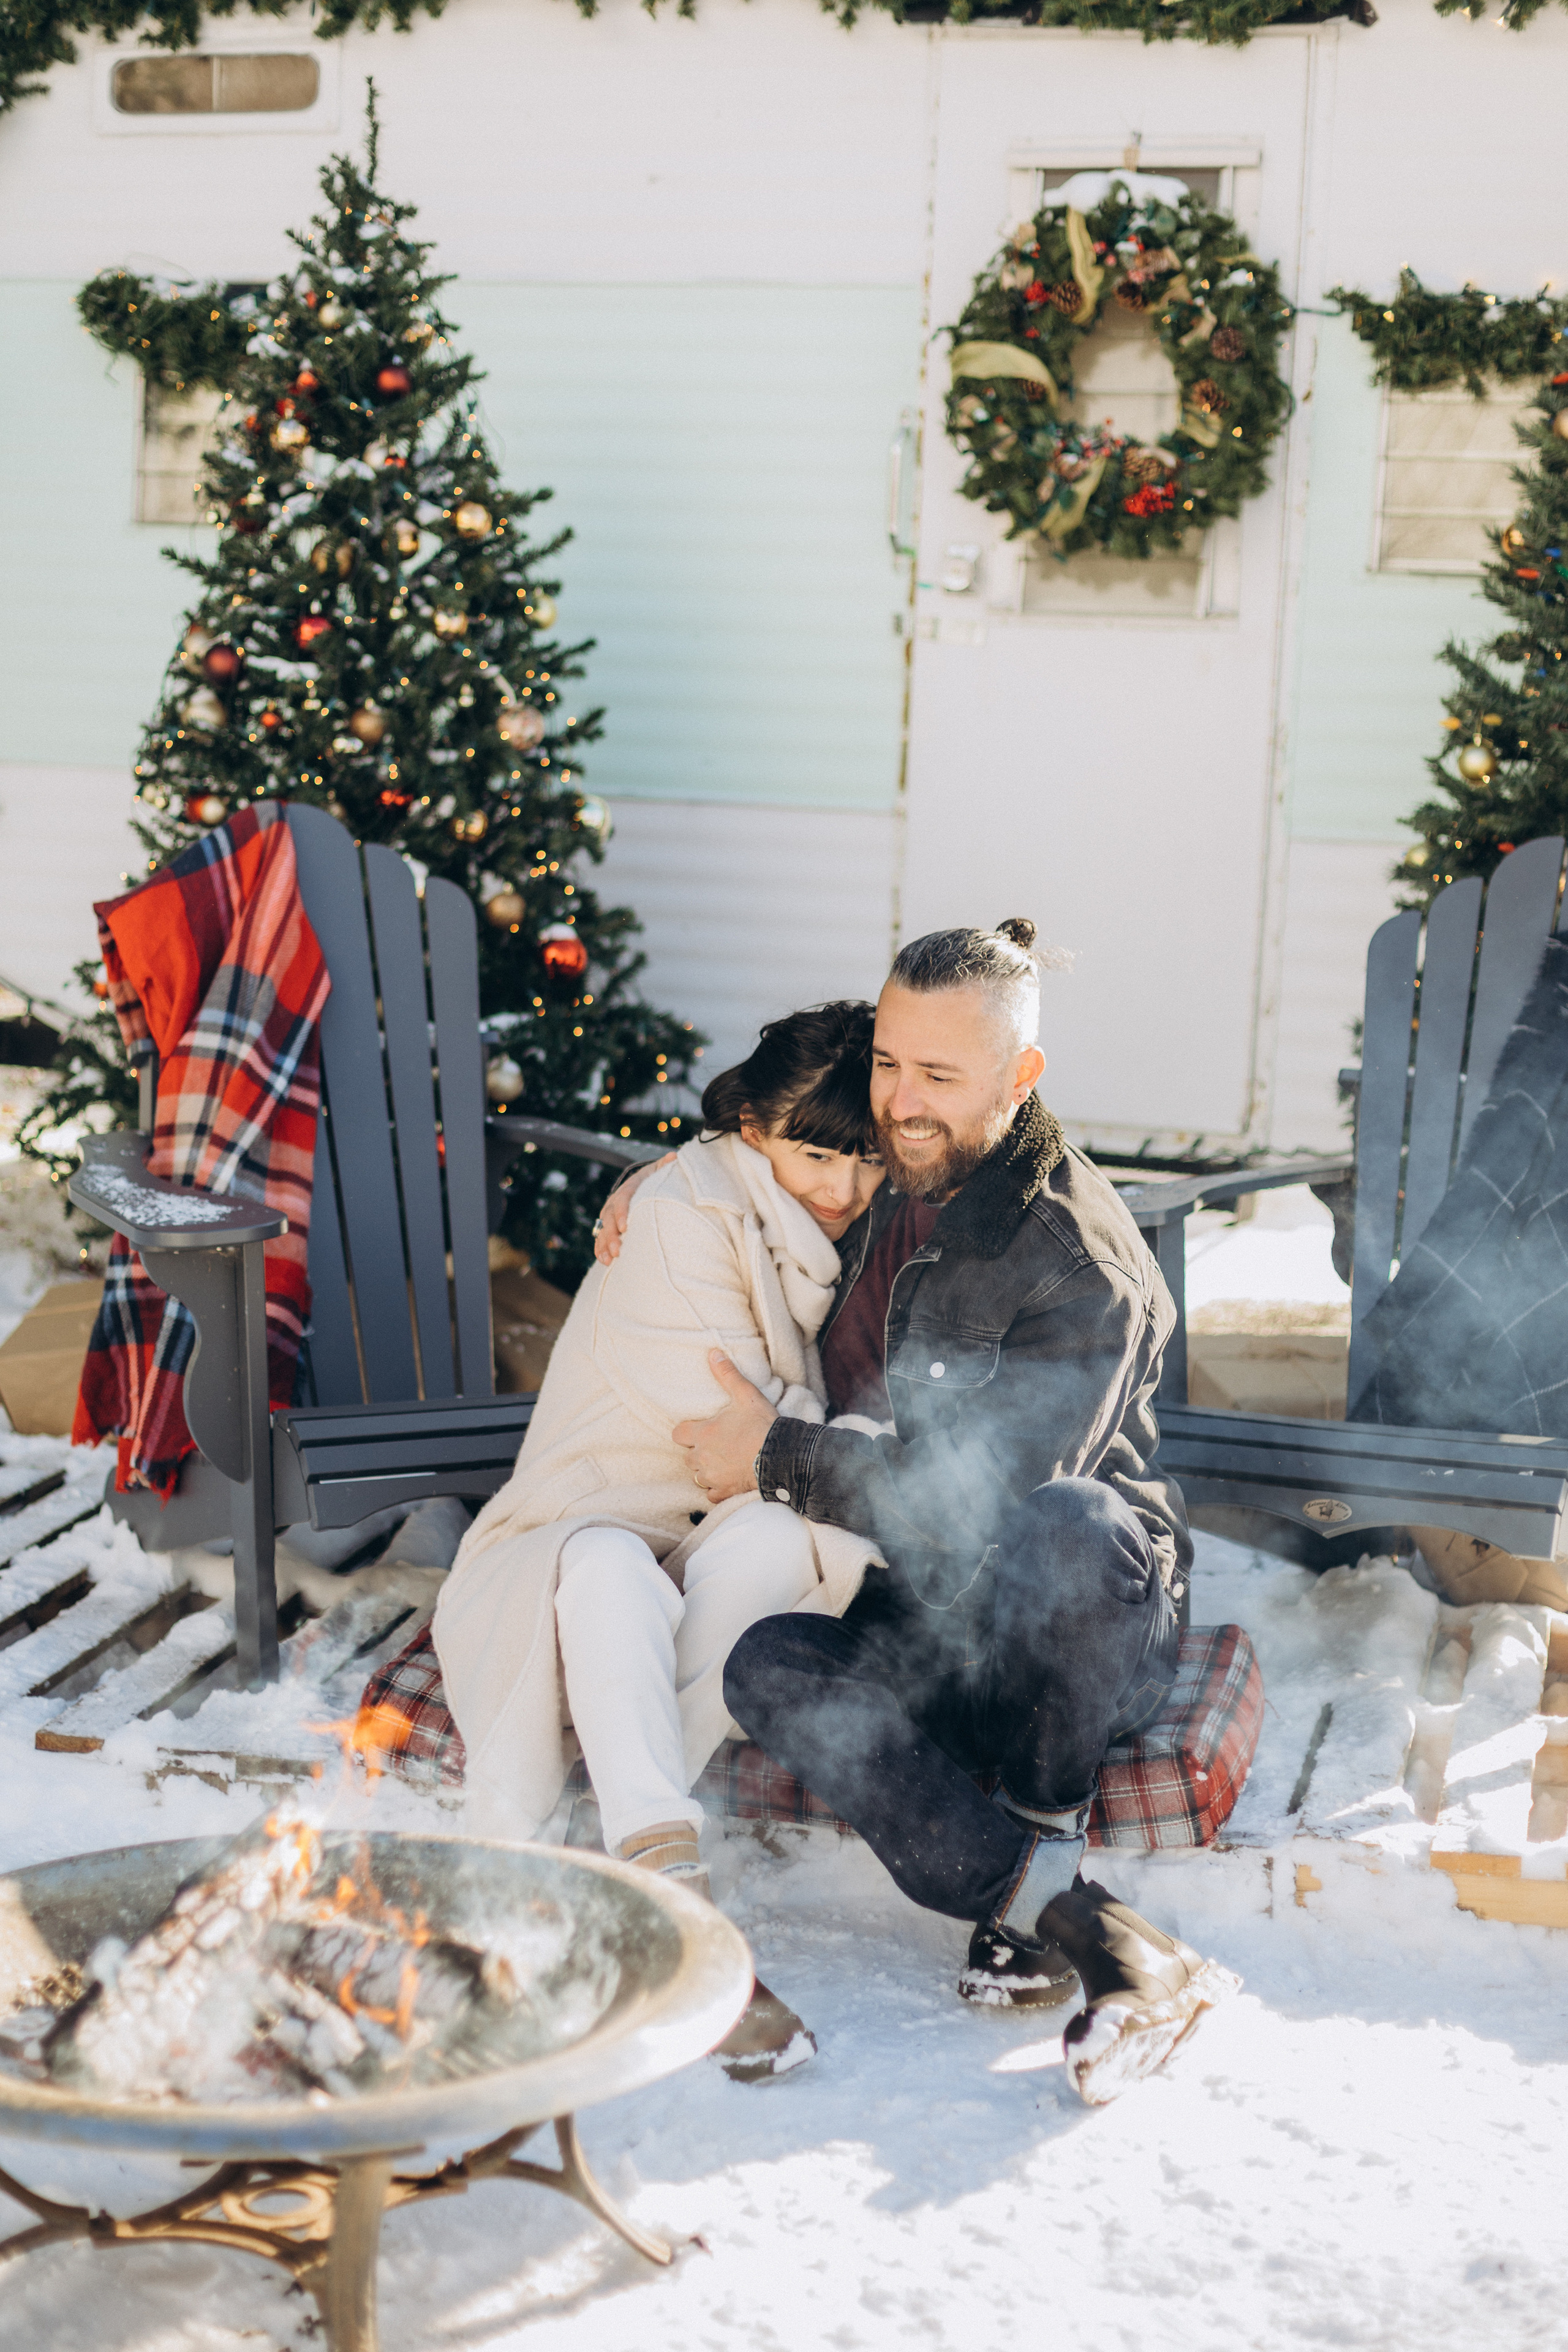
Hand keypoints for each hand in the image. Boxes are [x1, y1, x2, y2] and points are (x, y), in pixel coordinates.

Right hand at [592, 1154, 674, 1264]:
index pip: (622, 1201)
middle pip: (610, 1220)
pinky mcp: (607, 1226)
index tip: (626, 1227)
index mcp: (627, 1190)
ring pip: (602, 1230)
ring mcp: (609, 1215)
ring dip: (604, 1246)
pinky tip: (605, 1262)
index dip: (622, 1214)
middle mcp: (614, 1203)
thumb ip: (665, 1165)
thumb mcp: (658, 1170)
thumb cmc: (652, 1180)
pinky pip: (600, 1238)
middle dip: (612, 1236)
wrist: (638, 1185)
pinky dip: (600, 1249)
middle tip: (617, 1250)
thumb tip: (674, 1156)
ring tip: (609, 1260)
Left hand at [673, 1350, 777, 1503]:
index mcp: (703, 1434)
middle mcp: (702, 1457)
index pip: (678, 1434)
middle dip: (698, 1452)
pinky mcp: (724, 1492)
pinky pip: (711, 1493)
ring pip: (698, 1476)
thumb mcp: (746, 1395)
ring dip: (707, 1470)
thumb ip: (727, 1375)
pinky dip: (717, 1488)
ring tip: (725, 1462)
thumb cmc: (763, 1426)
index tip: (701, 1430)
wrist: (783, 1457)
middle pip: (687, 1457)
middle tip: (717, 1445)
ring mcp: (712, 1477)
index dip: (687, 1431)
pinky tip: (730, 1479)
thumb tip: (713, 1353)